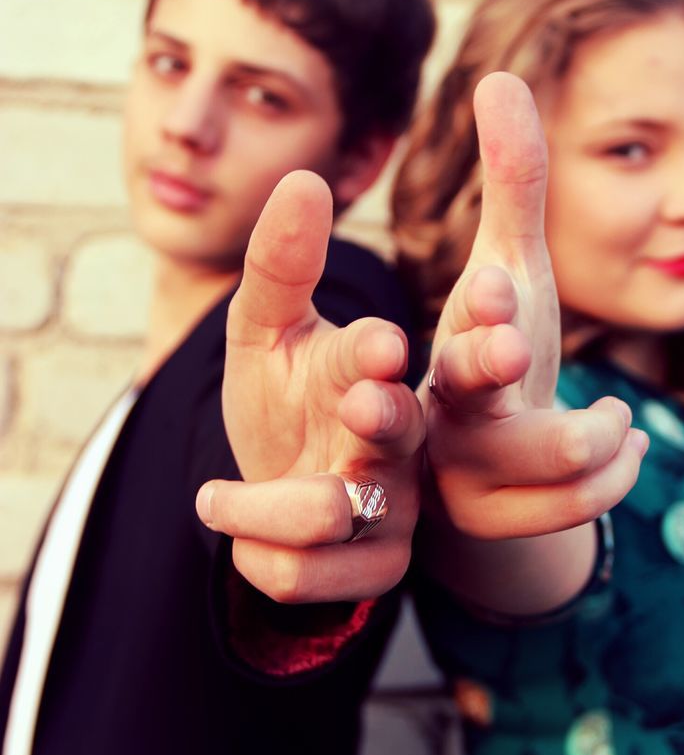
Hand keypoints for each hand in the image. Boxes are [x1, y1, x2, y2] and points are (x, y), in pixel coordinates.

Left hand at [196, 170, 423, 602]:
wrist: (277, 485)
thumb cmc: (283, 399)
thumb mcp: (264, 328)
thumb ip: (279, 264)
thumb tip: (304, 178)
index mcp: (374, 371)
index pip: (391, 357)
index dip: (382, 353)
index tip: (379, 343)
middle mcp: (395, 437)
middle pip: (400, 433)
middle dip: (379, 423)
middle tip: (360, 406)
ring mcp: (388, 507)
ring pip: (335, 516)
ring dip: (271, 507)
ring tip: (212, 497)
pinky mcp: (370, 568)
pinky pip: (307, 576)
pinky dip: (255, 554)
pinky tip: (231, 530)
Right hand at [424, 72, 646, 544]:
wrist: (481, 456)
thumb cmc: (495, 348)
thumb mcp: (512, 267)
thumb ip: (513, 183)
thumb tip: (500, 77)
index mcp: (445, 338)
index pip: (453, 320)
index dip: (481, 308)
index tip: (499, 286)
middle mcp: (442, 405)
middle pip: (464, 387)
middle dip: (491, 361)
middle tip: (516, 341)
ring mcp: (468, 468)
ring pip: (539, 457)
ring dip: (588, 434)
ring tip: (620, 416)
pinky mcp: (500, 516)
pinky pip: (569, 506)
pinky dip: (611, 472)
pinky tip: (628, 443)